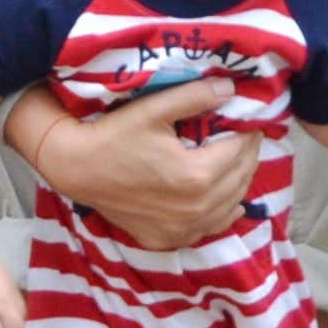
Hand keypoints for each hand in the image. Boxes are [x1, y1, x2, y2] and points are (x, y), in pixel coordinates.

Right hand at [17, 80, 251, 247]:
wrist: (76, 168)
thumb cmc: (114, 135)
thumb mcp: (154, 109)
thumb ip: (195, 97)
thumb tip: (230, 89)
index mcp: (197, 175)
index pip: (240, 151)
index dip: (249, 133)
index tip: (250, 120)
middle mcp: (197, 208)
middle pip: (240, 179)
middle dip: (248, 155)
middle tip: (248, 137)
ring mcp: (184, 228)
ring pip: (230, 206)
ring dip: (239, 182)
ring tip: (237, 162)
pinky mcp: (170, 238)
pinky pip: (210, 227)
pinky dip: (222, 211)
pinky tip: (222, 198)